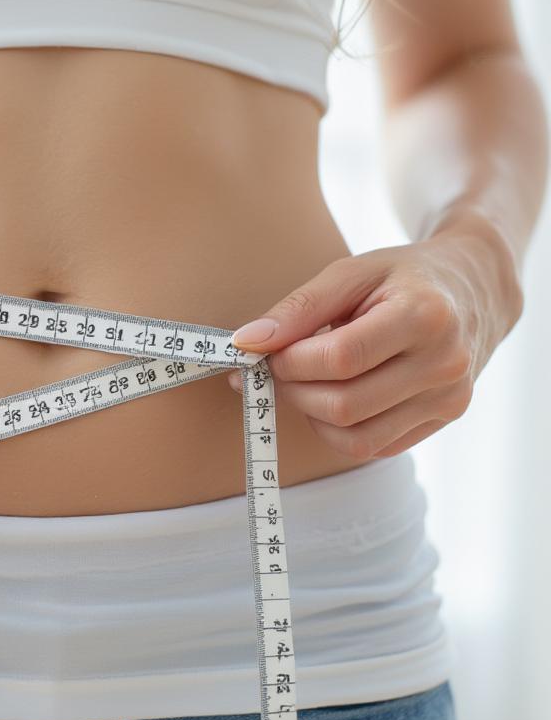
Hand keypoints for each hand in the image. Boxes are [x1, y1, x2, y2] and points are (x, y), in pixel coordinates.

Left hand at [224, 230, 523, 460]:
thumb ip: (298, 308)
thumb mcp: (351, 273)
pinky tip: (331, 396)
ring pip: (357, 438)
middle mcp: (444, 364)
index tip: (266, 351)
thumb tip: (247, 342)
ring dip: (311, 415)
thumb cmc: (402, 276)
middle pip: (346, 405)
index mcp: (424, 316)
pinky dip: (338, 430)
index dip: (291, 361)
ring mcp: (449, 398)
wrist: (472, 290)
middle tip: (274, 370)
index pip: (341, 359)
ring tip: (302, 383)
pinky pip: (375, 447)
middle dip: (293, 391)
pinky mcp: (444, 419)